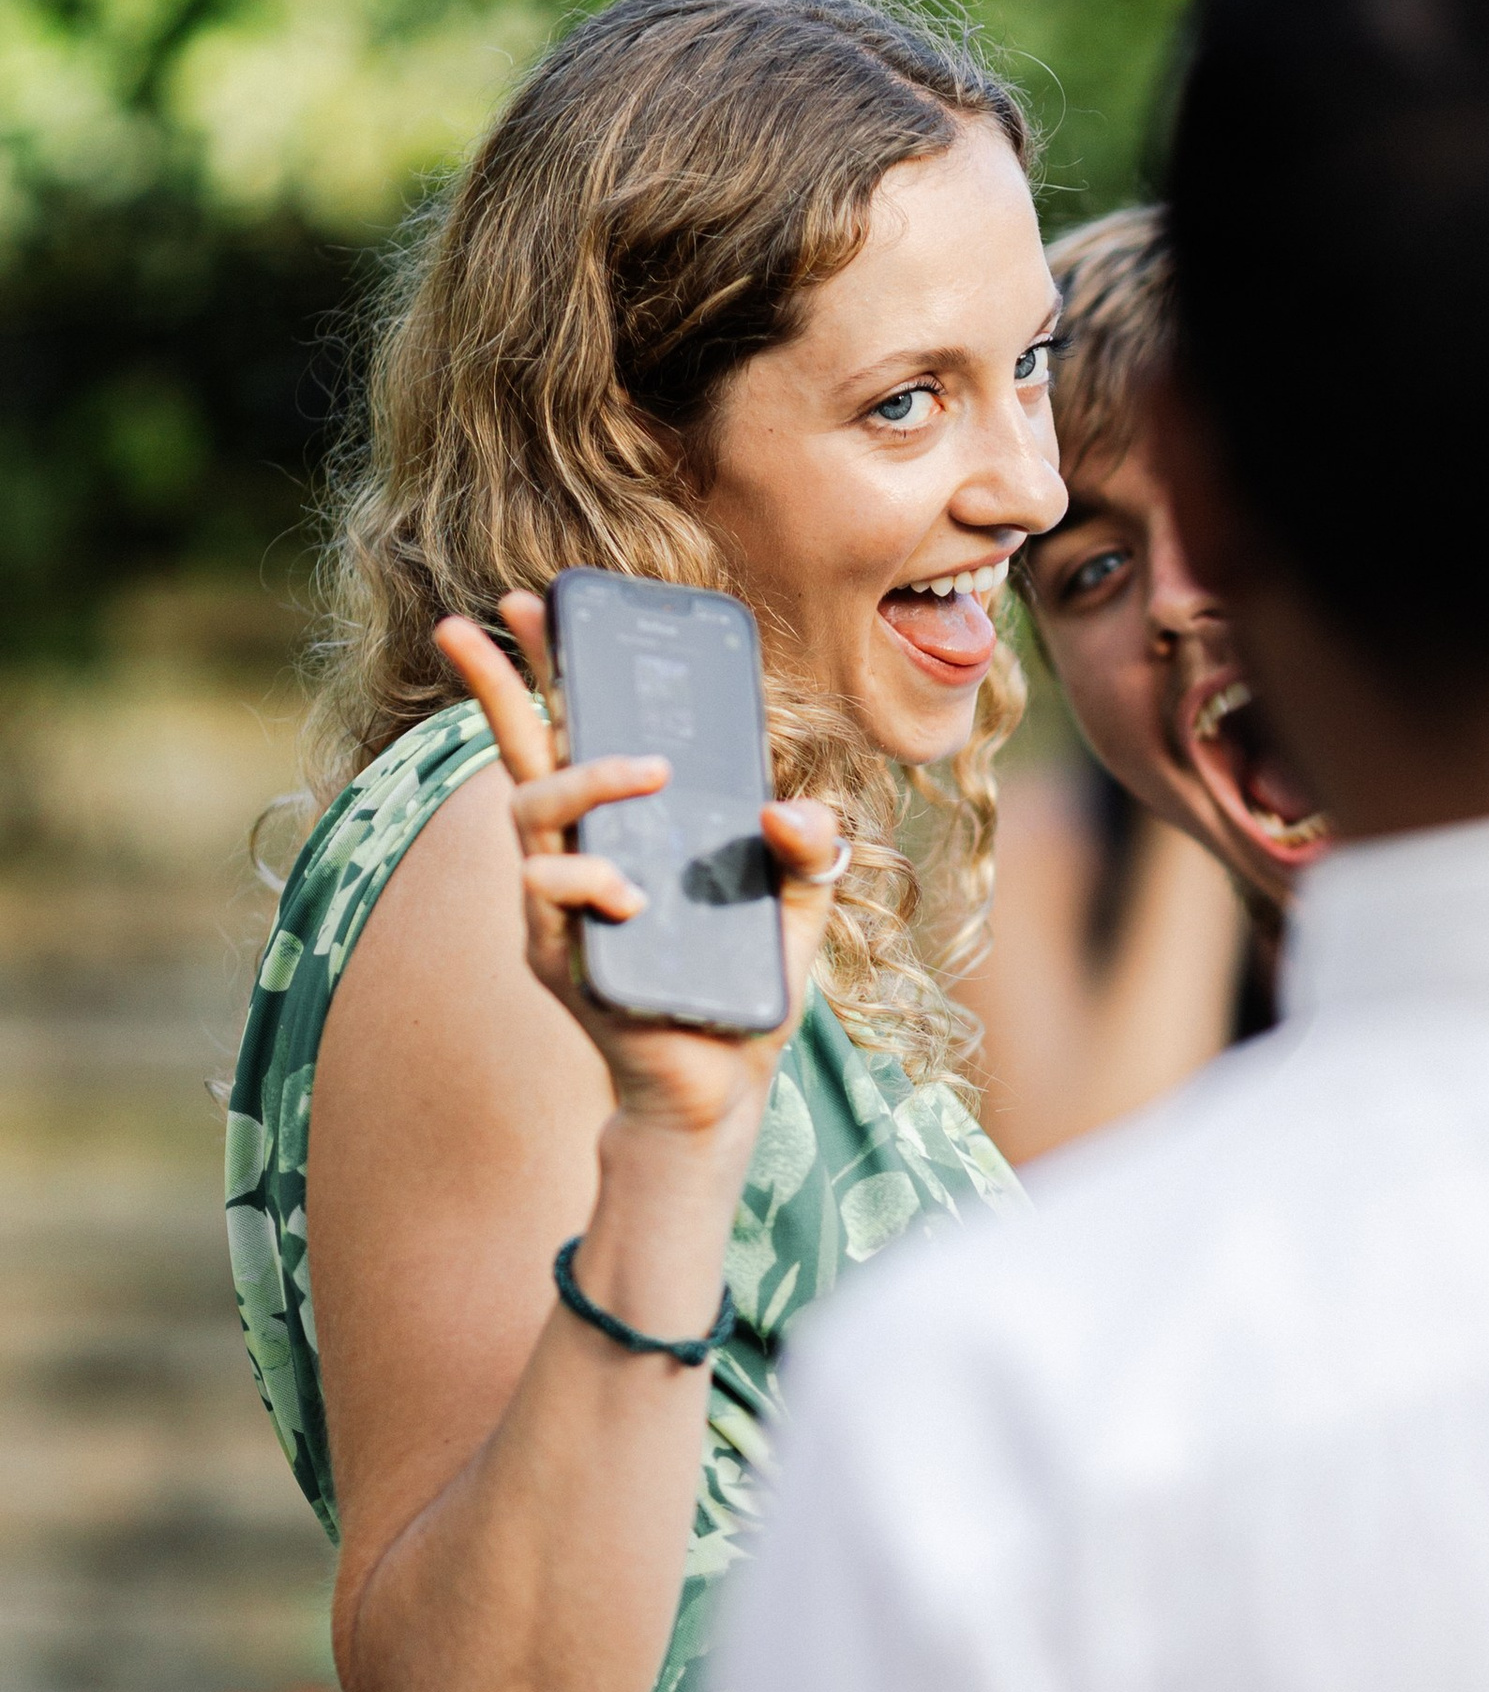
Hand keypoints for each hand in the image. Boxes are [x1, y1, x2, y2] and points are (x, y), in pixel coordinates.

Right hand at [435, 593, 847, 1148]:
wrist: (725, 1088)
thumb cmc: (748, 986)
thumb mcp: (801, 902)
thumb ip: (809, 844)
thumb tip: (780, 808)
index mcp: (633, 827)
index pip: (582, 730)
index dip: (556, 669)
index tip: (539, 603)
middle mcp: (583, 853)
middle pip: (523, 751)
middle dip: (496, 683)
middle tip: (475, 622)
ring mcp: (559, 904)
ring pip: (533, 811)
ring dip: (588, 776)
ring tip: (651, 773)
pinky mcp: (557, 956)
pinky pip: (550, 895)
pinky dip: (591, 882)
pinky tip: (632, 898)